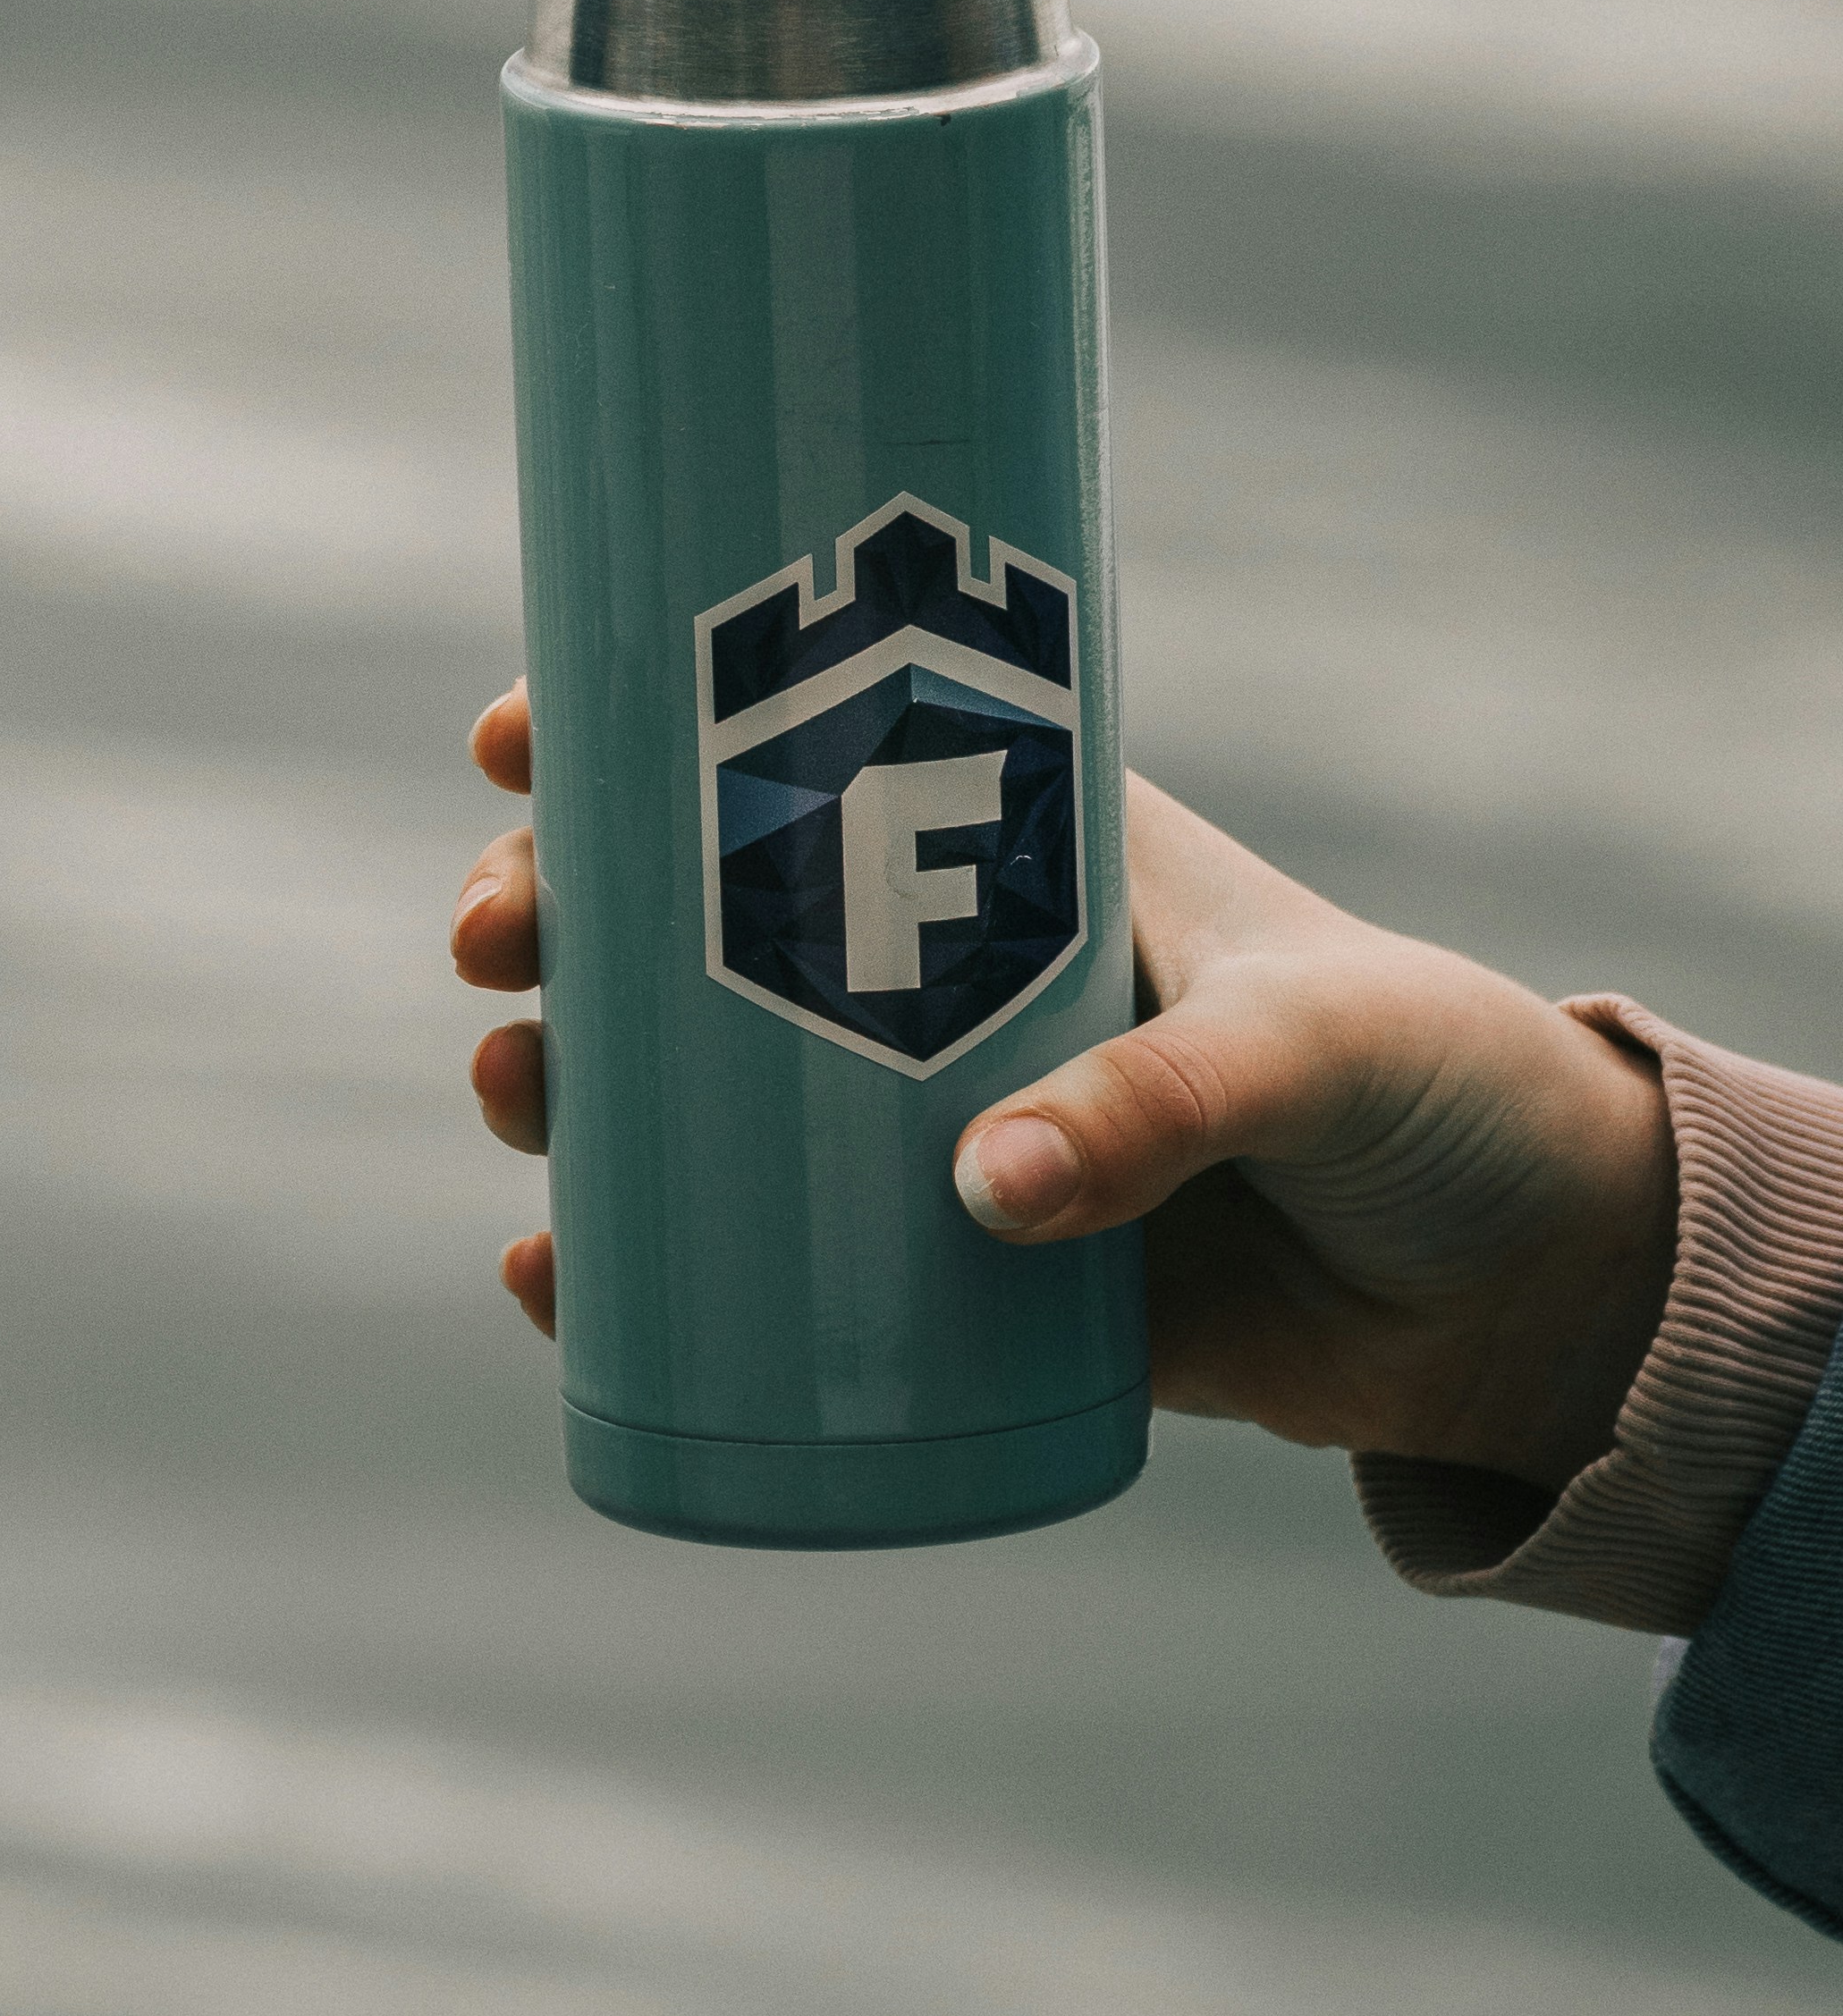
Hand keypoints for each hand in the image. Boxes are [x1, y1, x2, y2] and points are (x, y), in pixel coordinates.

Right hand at [454, 691, 1677, 1492]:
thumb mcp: (1312, 1052)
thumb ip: (1166, 1104)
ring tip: (516, 1100)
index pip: (787, 745)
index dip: (627, 731)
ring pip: (683, 1082)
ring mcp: (916, 1117)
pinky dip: (626, 1270)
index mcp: (1010, 836)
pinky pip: (739, 1266)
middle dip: (551, 915)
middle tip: (493, 948)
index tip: (510, 746)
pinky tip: (548, 1275)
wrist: (1522, 1284)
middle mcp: (929, 962)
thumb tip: (984, 1188)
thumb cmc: (1433, 1089)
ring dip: (563, 1079)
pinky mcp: (936, 1271)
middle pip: (681, 913)